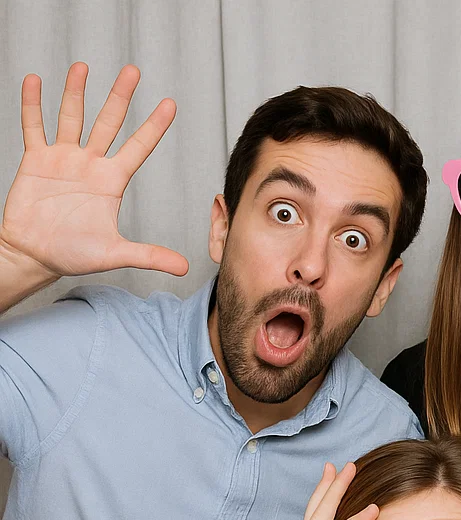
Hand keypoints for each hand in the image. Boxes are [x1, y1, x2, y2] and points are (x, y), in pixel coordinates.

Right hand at [0, 63, 187, 280]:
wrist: (36, 255)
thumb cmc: (75, 255)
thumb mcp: (116, 254)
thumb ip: (149, 255)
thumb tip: (184, 268)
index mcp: (112, 181)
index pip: (139, 146)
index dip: (154, 125)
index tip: (170, 103)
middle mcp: (90, 164)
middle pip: (108, 122)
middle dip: (120, 96)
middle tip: (133, 70)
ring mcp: (63, 159)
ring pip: (72, 117)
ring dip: (76, 92)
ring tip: (84, 67)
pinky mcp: (36, 160)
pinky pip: (33, 127)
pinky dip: (33, 105)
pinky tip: (35, 82)